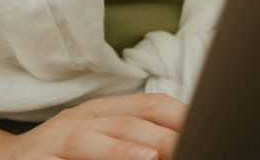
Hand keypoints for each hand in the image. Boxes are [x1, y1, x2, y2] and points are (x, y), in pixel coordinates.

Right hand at [0, 93, 187, 159]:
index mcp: (99, 112)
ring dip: (122, 149)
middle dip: (161, 135)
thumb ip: (129, 139)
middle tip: (191, 146)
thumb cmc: (56, 158)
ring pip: (89, 138)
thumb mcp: (94, 142)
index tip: (207, 129)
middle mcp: (77, 120)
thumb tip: (173, 146)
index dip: (179, 115)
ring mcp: (52, 141)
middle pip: (125, 120)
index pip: (148, 105)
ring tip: (152, 156)